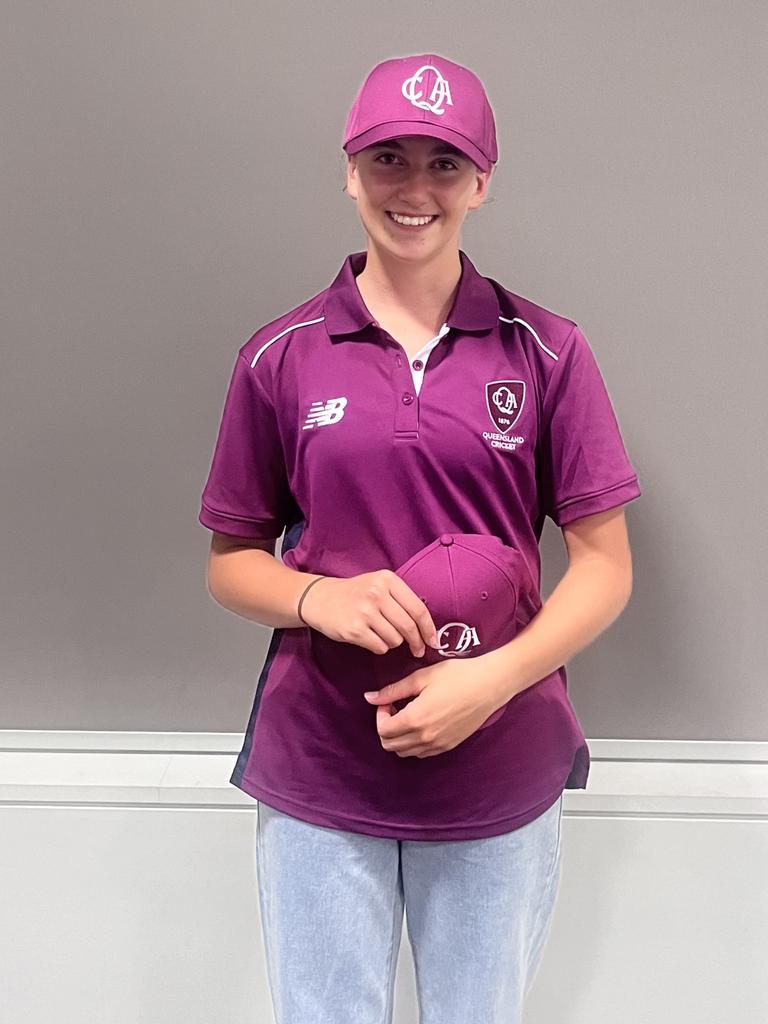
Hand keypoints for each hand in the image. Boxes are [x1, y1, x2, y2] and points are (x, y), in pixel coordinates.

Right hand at [300, 570, 438, 657]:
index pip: (418, 608)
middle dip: (417, 642)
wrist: (320, 598)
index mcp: (387, 580)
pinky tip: (370, 638)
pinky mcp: (354, 629)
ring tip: (381, 634)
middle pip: (409, 627)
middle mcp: (377, 594)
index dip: (429, 628)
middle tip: (418, 650)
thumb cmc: (355, 593)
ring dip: (393, 642)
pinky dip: (380, 647)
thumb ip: (401, 599)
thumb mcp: (378, 584)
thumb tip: (427, 626)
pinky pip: (380, 647)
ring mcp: (365, 612)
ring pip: (395, 639)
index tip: (433, 640)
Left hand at [363, 657, 505, 757]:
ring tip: (408, 714)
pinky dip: (413, 742)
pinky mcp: (449, 746)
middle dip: (386, 727)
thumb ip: (393, 690)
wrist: (490, 684)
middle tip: (395, 707)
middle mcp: (425, 738)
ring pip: (405, 752)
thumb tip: (369, 697)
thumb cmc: (457, 676)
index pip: (383, 730)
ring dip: (399, 736)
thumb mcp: (421, 677)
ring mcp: (438, 745)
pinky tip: (422, 722)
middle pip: (390, 745)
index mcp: (415, 719)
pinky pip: (421, 753)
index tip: (388, 700)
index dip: (379, 715)